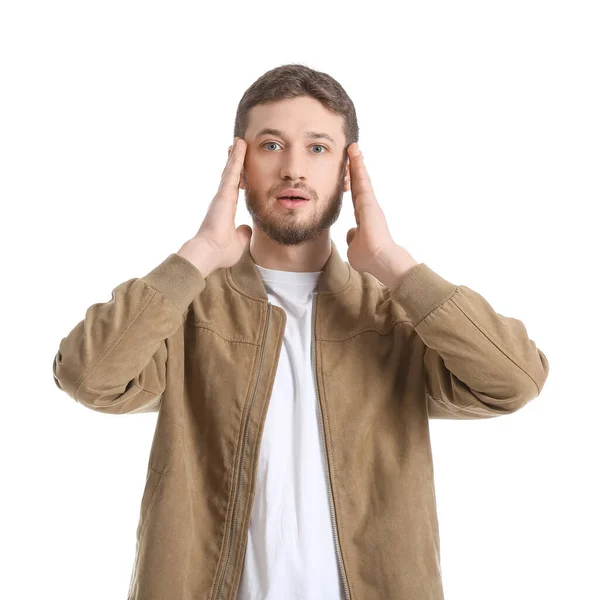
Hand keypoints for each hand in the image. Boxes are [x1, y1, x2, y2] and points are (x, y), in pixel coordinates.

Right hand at [179, 137, 251, 272]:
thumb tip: (246, 228)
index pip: (234, 188)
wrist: (209, 252)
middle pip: (230, 175)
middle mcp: (222, 199)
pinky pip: (232, 171)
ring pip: (231, 170)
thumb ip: (242, 233)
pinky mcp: (223, 193)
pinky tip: (241, 145)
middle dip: (234, 161)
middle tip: (238, 147)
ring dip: (236, 155)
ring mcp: (222, 195)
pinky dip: (237, 158)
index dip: (238, 177)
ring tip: (240, 141)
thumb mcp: (238, 241)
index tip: (241, 168)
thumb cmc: (221, 251)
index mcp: (226, 209)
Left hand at [345, 143, 418, 288]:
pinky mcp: (370, 202)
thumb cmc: (369, 258)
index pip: (355, 197)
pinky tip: (354, 154)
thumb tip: (352, 233)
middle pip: (358, 184)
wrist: (380, 260)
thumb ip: (353, 238)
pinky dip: (358, 167)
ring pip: (361, 179)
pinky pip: (362, 181)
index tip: (348, 174)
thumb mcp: (355, 247)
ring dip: (357, 163)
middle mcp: (368, 209)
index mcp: (364, 218)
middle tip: (352, 151)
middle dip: (355, 168)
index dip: (352, 185)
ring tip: (352, 147)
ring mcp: (370, 204)